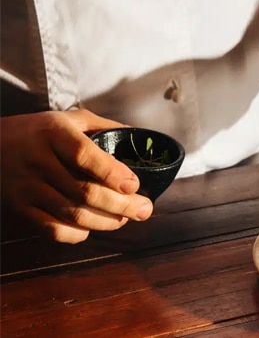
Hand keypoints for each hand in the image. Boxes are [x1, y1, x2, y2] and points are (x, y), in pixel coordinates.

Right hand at [1, 109, 153, 243]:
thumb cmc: (37, 131)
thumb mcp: (68, 118)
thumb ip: (102, 126)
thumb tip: (137, 137)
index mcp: (54, 134)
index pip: (84, 155)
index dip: (112, 173)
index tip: (135, 184)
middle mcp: (39, 161)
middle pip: (84, 191)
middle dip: (121, 205)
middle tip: (144, 209)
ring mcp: (27, 188)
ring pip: (72, 215)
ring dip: (105, 222)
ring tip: (126, 218)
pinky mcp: (21, 209)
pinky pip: (53, 230)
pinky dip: (78, 234)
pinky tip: (94, 228)